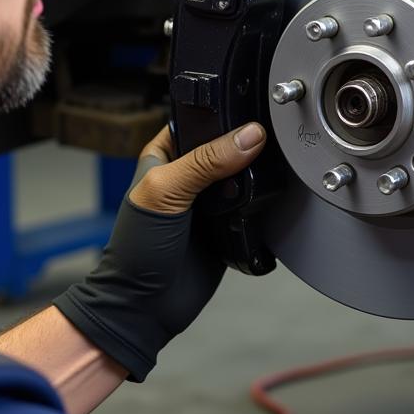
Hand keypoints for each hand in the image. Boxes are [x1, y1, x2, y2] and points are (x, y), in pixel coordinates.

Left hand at [53, 122, 265, 380]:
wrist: (145, 307)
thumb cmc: (135, 249)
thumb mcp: (165, 194)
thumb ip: (205, 162)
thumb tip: (248, 136)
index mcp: (166, 154)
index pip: (200, 120)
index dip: (224, 112)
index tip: (252, 107)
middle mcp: (190, 173)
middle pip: (229, 145)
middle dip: (248, 144)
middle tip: (273, 136)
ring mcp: (211, 201)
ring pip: (245, 175)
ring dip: (259, 175)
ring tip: (277, 165)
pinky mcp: (229, 225)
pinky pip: (254, 207)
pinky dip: (264, 203)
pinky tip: (272, 198)